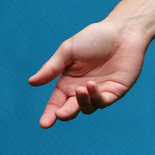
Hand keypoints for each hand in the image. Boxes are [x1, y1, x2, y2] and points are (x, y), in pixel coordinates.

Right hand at [28, 20, 148, 127]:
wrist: (122, 30)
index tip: (44, 123)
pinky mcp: (115, 90)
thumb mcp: (68, 50)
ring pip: (88, 108)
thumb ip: (52, 67)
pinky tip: (91, 85)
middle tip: (60, 115)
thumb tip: (32, 82)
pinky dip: (96, 97)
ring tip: (80, 89)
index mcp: (68, 83)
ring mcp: (99, 92)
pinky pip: (104, 101)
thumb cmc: (94, 38)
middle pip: (71, 110)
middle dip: (64, 114)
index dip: (49, 114)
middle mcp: (82, 90)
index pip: (56, 103)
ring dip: (82, 102)